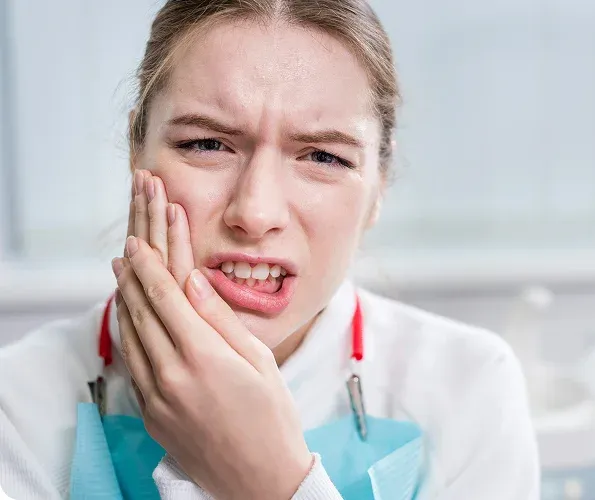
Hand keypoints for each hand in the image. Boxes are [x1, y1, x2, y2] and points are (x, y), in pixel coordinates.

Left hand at [113, 170, 311, 499]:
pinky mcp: (150, 414)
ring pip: (130, 336)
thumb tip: (195, 281)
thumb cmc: (271, 418)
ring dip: (125, 300)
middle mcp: (171, 375)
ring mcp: (155, 398)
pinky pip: (130, 364)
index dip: (151, 265)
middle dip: (133, 273)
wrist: (259, 480)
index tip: (139, 241)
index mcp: (204, 357)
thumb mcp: (259, 361)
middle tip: (127, 246)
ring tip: (123, 274)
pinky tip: (130, 318)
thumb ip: (222, 319)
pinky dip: (127, 334)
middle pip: (141, 312)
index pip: (166, 297)